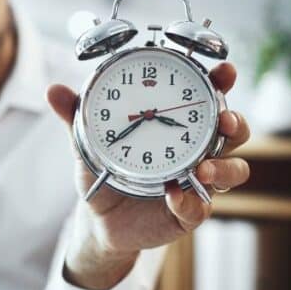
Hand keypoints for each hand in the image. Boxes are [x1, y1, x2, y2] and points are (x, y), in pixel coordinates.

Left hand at [46, 62, 250, 289]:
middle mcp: (197, 150)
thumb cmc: (104, 171)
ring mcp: (198, 181)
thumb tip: (53, 90)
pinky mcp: (189, 212)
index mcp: (178, 123)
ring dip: (225, 167)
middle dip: (236, 123)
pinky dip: (189, 201)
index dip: (222, 82)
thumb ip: (75, 117)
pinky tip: (173, 195)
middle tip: (224, 120)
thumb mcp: (88, 143)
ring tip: (203, 168)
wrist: (98, 218)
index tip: (225, 72)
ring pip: (234, 172)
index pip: (210, 97)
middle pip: (235, 132)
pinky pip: (200, 208)